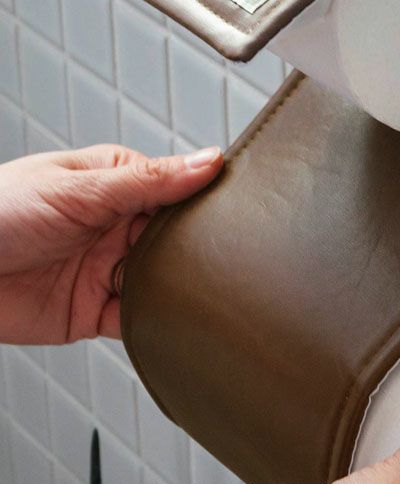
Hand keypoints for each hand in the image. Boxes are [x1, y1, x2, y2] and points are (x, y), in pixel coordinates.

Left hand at [0, 144, 222, 344]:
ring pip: (163, 283)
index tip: (234, 215)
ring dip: (177, 289)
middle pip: (175, 242)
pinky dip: (156, 323)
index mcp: (115, 185)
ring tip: (199, 291)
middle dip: (195, 252)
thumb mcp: (81, 189)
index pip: (176, 192)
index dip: (205, 204)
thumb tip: (209, 160)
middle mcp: (116, 228)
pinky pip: (139, 320)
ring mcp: (108, 270)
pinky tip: (168, 319)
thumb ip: (149, 180)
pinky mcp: (97, 312)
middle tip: (222, 260)